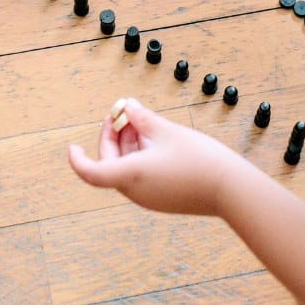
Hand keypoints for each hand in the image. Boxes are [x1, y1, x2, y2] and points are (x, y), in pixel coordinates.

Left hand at [68, 98, 255, 216]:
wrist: (232, 189)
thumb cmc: (199, 159)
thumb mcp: (167, 131)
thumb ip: (142, 118)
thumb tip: (126, 106)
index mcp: (130, 175)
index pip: (91, 172)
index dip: (77, 159)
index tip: (72, 146)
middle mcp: (135, 191)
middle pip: (110, 163)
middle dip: (113, 135)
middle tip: (122, 112)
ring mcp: (149, 197)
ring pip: (127, 167)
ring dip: (129, 142)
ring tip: (142, 118)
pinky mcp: (162, 198)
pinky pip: (141, 174)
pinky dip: (141, 154)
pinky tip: (155, 136)